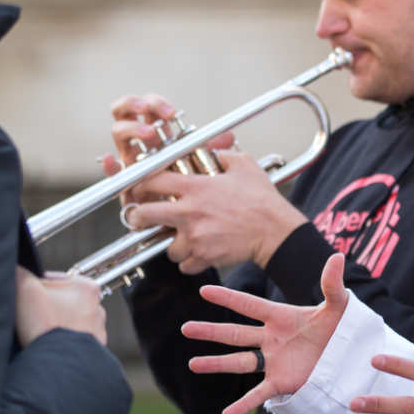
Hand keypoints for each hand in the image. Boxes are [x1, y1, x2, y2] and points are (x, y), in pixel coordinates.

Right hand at [13, 269, 107, 345]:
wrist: (57, 363)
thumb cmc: (45, 325)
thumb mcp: (25, 289)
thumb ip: (20, 273)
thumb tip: (16, 268)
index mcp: (87, 287)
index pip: (55, 280)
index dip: (36, 288)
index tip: (28, 300)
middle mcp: (98, 308)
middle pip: (64, 302)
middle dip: (49, 308)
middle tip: (33, 317)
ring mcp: (97, 332)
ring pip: (70, 322)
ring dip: (57, 326)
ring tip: (42, 333)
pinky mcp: (93, 352)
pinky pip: (74, 342)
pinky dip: (63, 342)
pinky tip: (50, 345)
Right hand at [99, 94, 234, 204]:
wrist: (184, 217)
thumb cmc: (191, 186)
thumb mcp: (203, 164)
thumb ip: (212, 150)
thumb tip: (228, 138)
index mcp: (157, 132)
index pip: (148, 108)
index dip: (155, 104)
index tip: (171, 113)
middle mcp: (139, 142)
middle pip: (126, 111)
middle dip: (135, 105)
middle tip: (149, 110)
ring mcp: (129, 159)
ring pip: (118, 132)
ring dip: (131, 128)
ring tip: (148, 133)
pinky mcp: (125, 181)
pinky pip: (112, 172)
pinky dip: (109, 165)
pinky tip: (112, 160)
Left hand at [115, 150, 307, 272]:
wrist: (275, 231)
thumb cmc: (261, 200)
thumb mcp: (243, 166)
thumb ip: (223, 154)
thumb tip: (213, 149)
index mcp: (195, 187)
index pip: (152, 181)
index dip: (140, 183)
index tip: (139, 188)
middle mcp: (189, 212)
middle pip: (143, 215)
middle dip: (138, 217)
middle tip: (141, 218)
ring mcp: (194, 236)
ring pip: (165, 246)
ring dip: (172, 244)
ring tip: (184, 239)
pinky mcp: (203, 256)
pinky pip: (184, 264)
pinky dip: (189, 261)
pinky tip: (199, 252)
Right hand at [181, 254, 350, 413]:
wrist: (353, 356)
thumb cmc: (345, 327)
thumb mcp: (339, 305)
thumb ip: (332, 283)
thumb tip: (336, 255)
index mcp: (281, 316)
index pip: (249, 304)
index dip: (227, 297)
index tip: (203, 290)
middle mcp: (271, 338)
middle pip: (235, 333)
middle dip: (211, 331)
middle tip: (186, 328)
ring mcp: (274, 361)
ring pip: (239, 361)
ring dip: (216, 363)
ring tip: (193, 364)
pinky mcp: (282, 381)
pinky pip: (258, 393)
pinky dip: (242, 405)